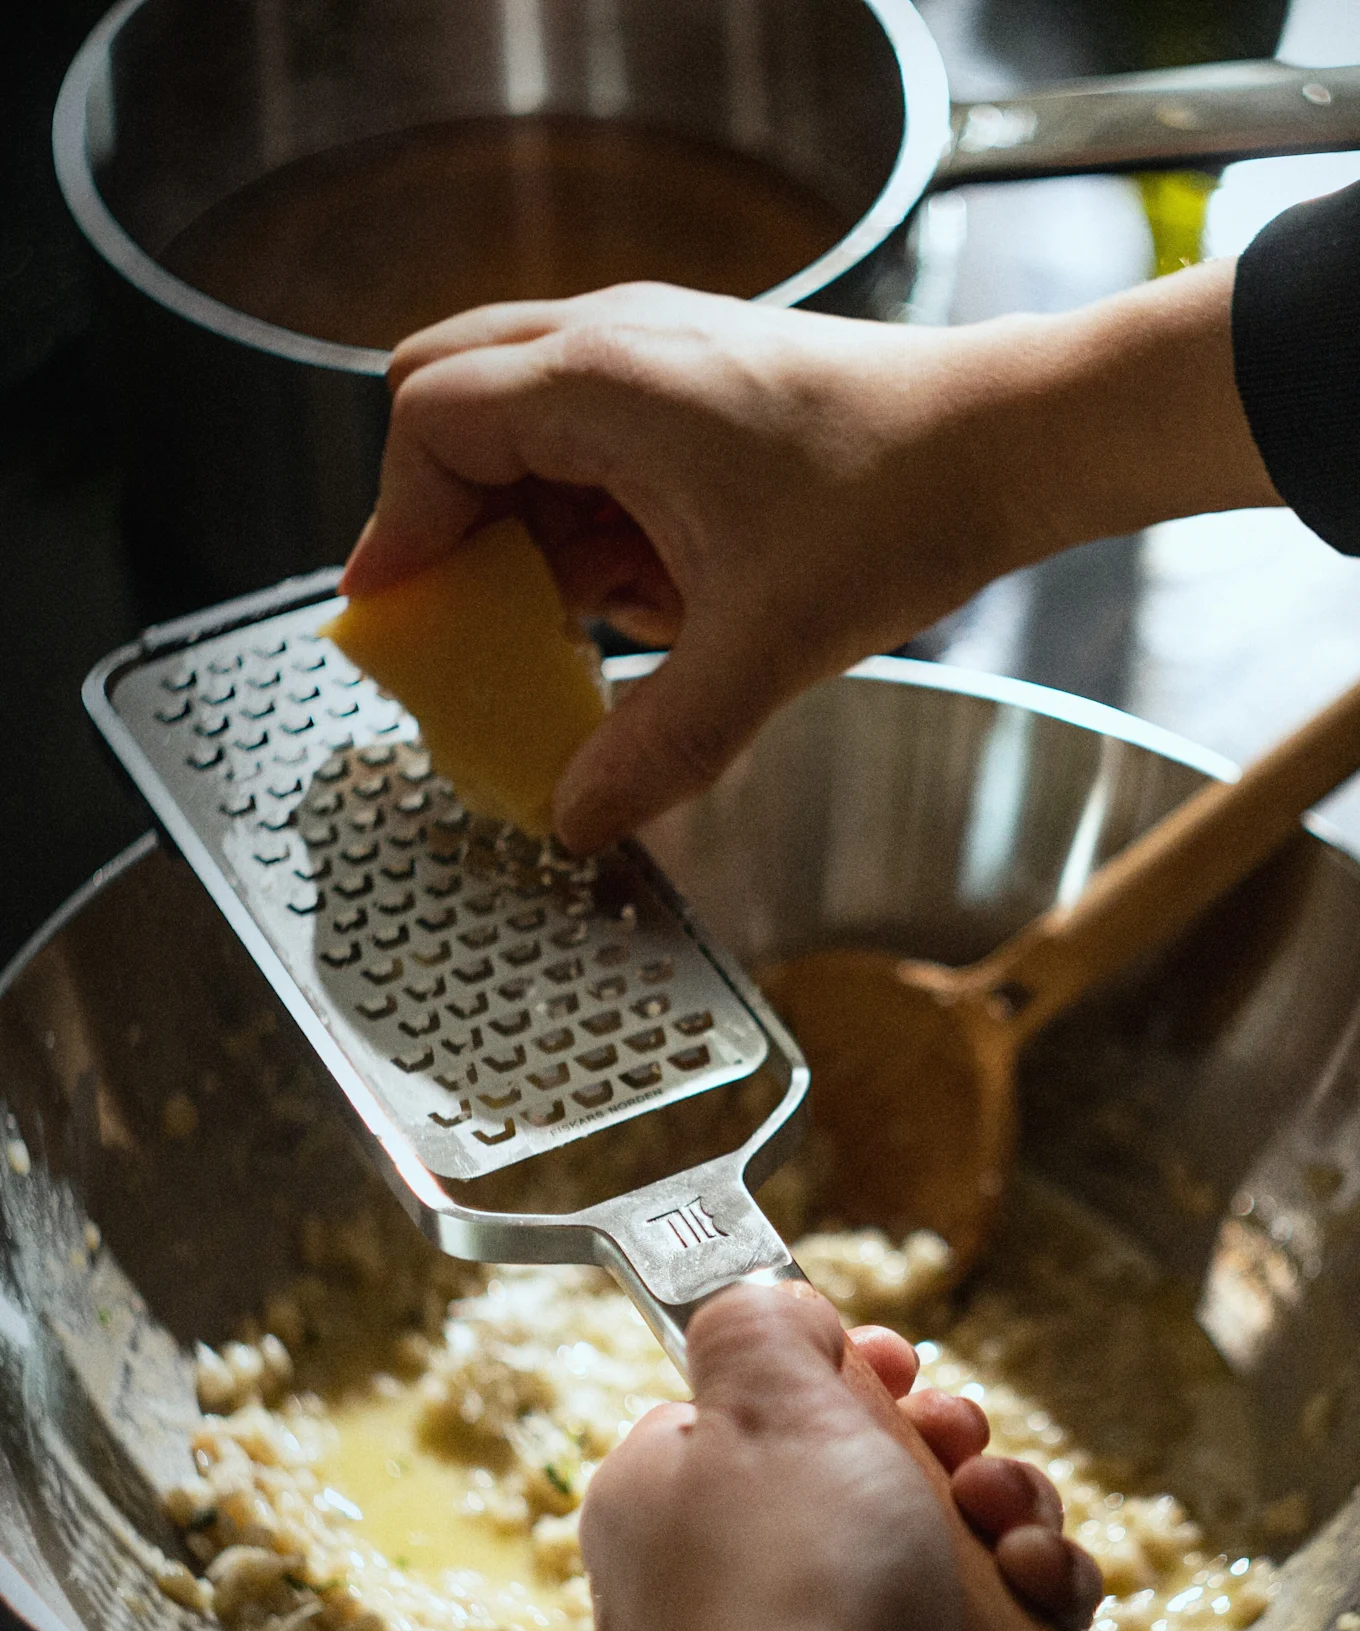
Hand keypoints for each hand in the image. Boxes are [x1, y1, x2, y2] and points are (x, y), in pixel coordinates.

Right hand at [343, 267, 1276, 852]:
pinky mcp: (694, 386)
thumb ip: (658, 743)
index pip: (429, 425)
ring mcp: (657, 355)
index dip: (397, 525)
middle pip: (452, 399)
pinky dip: (590, 518)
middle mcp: (614, 343)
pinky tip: (649, 591)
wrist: (1011, 441)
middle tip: (462, 614)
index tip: (394, 614)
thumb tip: (576, 820)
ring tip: (580, 619)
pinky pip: (593, 444)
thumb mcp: (763, 648)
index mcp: (601, 381)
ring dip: (525, 524)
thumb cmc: (899, 503)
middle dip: (443, 514)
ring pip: (521, 424)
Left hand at [580, 1282, 1050, 1630]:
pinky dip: (1022, 1601)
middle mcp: (723, 1581)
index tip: (888, 1361)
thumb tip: (772, 1306)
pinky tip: (1032, 1592)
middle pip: (855, 1464)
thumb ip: (757, 1325)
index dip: (828, 1371)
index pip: (741, 1403)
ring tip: (1004, 1523)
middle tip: (957, 1440)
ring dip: (997, 1510)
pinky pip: (976, 1629)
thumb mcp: (765, 1399)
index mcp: (660, 1498)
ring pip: (932, 1541)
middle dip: (938, 1439)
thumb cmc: (795, 1589)